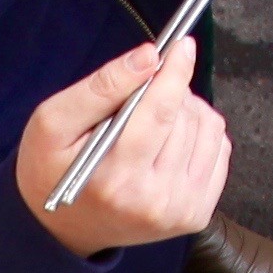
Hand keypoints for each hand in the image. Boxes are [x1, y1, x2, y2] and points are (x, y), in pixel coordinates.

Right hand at [15, 40, 228, 254]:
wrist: (63, 227)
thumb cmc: (52, 167)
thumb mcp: (53, 122)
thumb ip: (101, 87)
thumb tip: (149, 57)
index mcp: (115, 179)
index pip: (159, 113)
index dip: (175, 72)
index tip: (181, 45)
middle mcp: (154, 201)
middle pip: (186, 118)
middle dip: (171, 91)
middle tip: (143, 94)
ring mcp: (180, 211)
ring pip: (209, 130)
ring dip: (187, 110)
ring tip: (154, 119)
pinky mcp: (197, 215)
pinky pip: (219, 150)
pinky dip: (200, 133)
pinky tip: (171, 140)